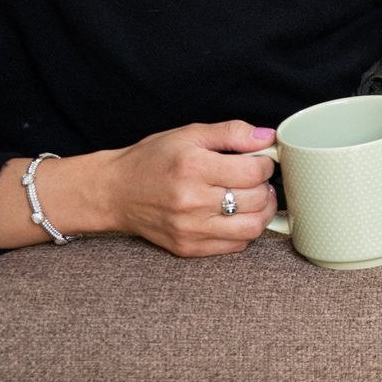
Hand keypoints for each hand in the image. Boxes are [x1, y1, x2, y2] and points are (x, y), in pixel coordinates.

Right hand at [71, 121, 281, 256]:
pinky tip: (236, 215)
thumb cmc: (152, 160)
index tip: (260, 161)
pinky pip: (235, 245)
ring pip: (252, 228)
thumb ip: (231, 133)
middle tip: (257, 179)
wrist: (115, 192)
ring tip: (254, 199)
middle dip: (266, 186)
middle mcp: (192, 201)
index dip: (266, 164)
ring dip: (263, 212)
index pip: (254, 172)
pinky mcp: (189, 248)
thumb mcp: (189, 134)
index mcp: (193, 167)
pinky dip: (244, 230)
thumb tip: (267, 138)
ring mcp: (190, 229)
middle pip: (257, 200)